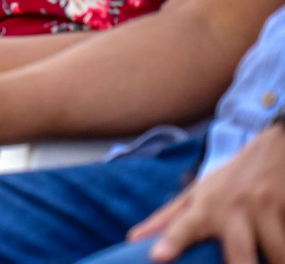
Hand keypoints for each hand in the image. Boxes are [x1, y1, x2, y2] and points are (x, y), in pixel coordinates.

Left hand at [130, 124, 284, 263]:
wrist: (274, 148)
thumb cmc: (230, 180)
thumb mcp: (196, 193)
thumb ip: (167, 219)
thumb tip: (132, 239)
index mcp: (205, 205)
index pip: (184, 223)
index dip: (172, 240)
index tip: (157, 257)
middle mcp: (232, 207)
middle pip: (239, 251)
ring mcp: (263, 209)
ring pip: (275, 251)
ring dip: (275, 260)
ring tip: (272, 262)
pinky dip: (284, 251)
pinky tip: (279, 253)